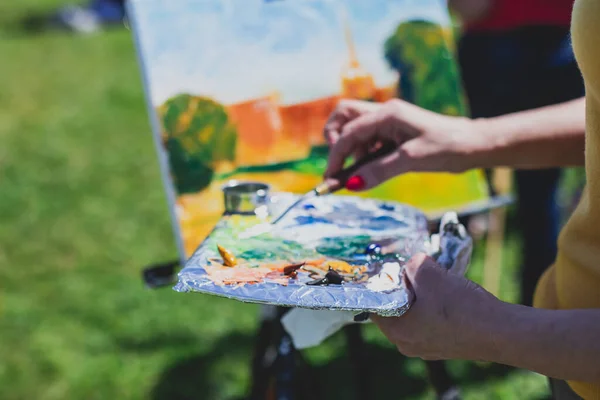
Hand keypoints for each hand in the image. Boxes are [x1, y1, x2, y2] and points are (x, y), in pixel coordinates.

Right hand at [323, 99, 481, 190]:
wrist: (474, 144)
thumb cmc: (448, 147)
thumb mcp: (411, 160)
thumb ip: (379, 171)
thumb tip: (351, 185)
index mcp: (387, 114)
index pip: (348, 132)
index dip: (336, 156)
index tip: (330, 179)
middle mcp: (384, 114)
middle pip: (344, 117)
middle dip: (334, 139)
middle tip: (340, 165)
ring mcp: (389, 123)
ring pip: (355, 130)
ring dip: (350, 150)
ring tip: (360, 174)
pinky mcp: (394, 134)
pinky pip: (369, 141)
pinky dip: (364, 155)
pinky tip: (372, 171)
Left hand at [371, 253, 500, 360]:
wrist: (501, 331)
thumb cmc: (460, 306)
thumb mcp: (428, 273)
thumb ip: (410, 265)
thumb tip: (410, 265)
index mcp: (396, 331)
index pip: (375, 303)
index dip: (381, 283)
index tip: (390, 268)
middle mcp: (407, 344)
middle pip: (395, 307)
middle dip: (405, 287)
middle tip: (415, 270)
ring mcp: (427, 347)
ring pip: (415, 313)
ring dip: (423, 295)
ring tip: (436, 280)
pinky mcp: (446, 345)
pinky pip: (432, 321)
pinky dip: (436, 306)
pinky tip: (450, 294)